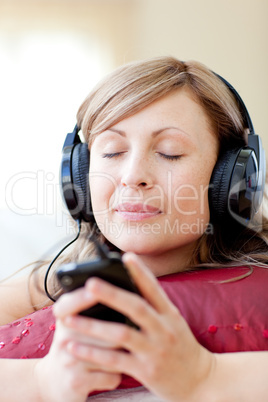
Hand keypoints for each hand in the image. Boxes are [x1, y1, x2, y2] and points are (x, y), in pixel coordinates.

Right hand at [34, 286, 121, 401]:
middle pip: (104, 330)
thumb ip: (88, 304)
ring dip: (126, 354)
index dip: (82, 297)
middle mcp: (63, 338)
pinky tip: (115, 371)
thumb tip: (123, 289)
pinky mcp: (77, 382)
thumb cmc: (73, 342)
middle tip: (139, 329)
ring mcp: (69, 361)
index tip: (93, 287)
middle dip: (124, 332)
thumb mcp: (72, 321)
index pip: (69, 305)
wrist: (53, 381)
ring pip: (112, 354)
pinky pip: (111, 376)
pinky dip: (118, 375)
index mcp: (63, 318)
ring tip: (132, 351)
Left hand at [55, 252, 214, 400]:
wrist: (200, 381)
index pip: (154, 289)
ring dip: (92, 326)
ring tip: (69, 319)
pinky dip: (92, 353)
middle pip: (136, 307)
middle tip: (90, 283)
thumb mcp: (174, 322)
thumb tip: (132, 283)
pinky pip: (114, 360)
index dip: (141, 272)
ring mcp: (154, 350)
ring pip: (121, 334)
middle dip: (112, 294)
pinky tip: (75, 346)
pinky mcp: (145, 370)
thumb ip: (155, 305)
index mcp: (170, 314)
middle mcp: (163, 329)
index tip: (127, 256)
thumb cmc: (182, 347)